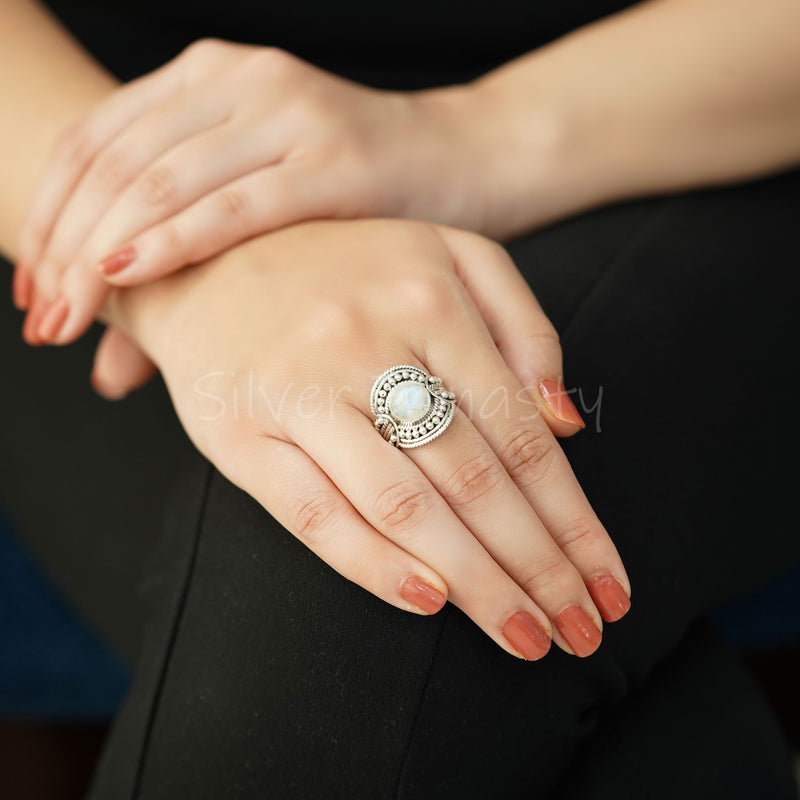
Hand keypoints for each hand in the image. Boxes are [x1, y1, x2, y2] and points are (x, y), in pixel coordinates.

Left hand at [17, 40, 503, 345]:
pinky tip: (126, 273)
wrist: (460, 163)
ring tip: (67, 319)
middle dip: (61, 249)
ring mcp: (286, 111)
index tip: (32, 295)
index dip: (48, 219)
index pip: (93, 143)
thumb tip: (111, 374)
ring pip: (159, 178)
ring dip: (97, 254)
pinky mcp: (332, 158)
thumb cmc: (356, 199)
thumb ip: (181, 279)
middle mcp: (238, 80)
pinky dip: (173, 239)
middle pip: (113, 162)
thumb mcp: (259, 220)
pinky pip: (235, 202)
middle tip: (42, 322)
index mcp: (207, 81)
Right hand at [108, 219, 630, 658]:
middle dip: (538, 567)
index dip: (573, 519)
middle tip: (582, 632)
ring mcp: (300, 390)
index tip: (611, 584)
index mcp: (430, 299)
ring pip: (404, 504)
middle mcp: (368, 344)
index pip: (521, 434)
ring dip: (475, 582)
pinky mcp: (242, 434)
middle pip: (474, 479)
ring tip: (525, 637)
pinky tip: (430, 603)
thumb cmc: (342, 268)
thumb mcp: (446, 256)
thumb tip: (566, 422)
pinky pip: (314, 512)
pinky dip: (374, 564)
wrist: (204, 260)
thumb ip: (521, 327)